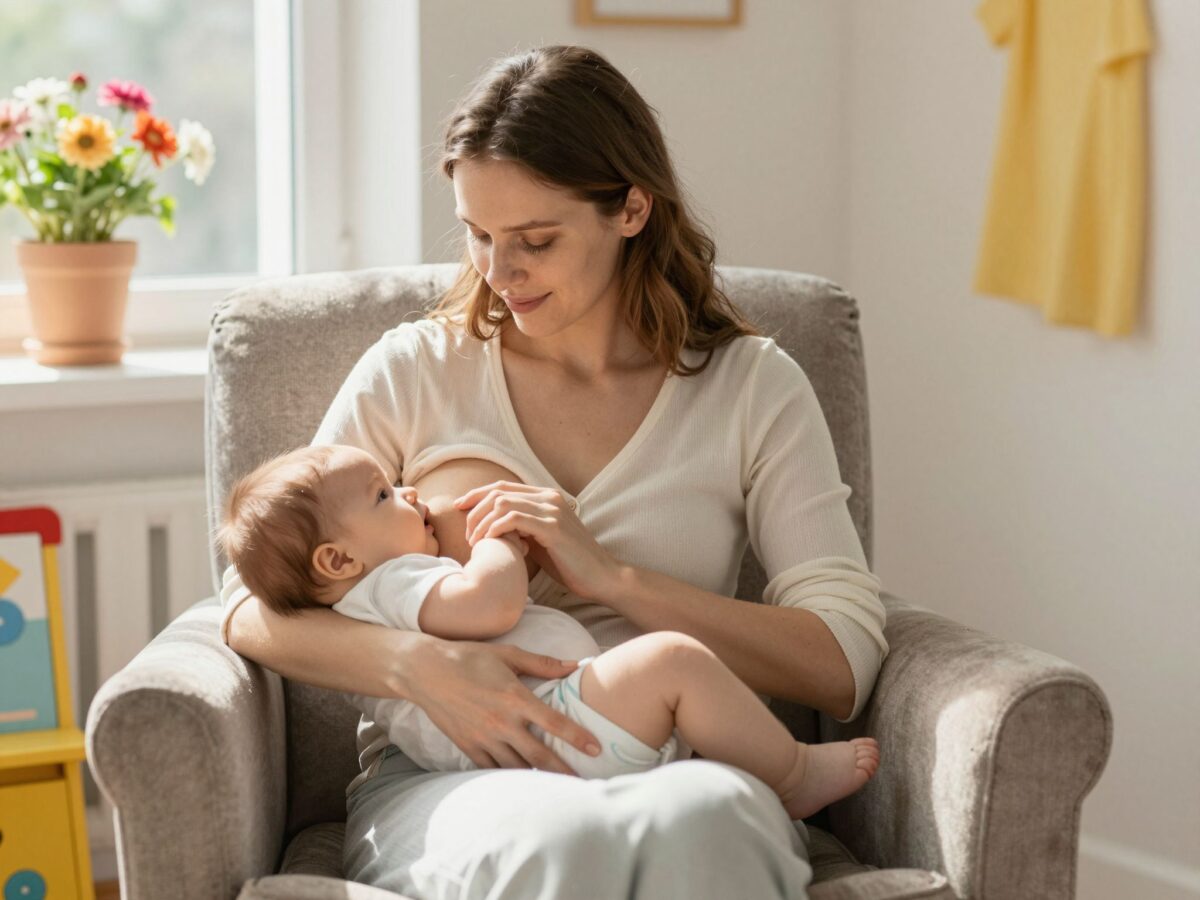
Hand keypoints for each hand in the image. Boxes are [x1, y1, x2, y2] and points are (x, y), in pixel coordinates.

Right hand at [407, 639, 600, 773]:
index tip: (597, 749)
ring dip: (538, 778)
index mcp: (515, 698)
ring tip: (558, 788)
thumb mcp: (507, 654)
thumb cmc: (469, 658)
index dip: (578, 738)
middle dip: (564, 771)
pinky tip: (523, 782)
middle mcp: (501, 722)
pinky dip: (509, 777)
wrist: (425, 671)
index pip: (554, 723)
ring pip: (517, 768)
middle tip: (585, 782)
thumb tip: (575, 665)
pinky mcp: (468, 747)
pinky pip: (494, 769)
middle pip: (540, 755)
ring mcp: (484, 738)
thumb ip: (543, 663)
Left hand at [454, 481, 620, 601]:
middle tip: (466, 534)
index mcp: (545, 497)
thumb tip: (494, 527)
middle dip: (475, 510)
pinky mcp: (553, 527)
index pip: (502, 486)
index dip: (476, 494)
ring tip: (476, 543)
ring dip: (483, 522)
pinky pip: (514, 519)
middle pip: (498, 492)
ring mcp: (552, 511)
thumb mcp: (540, 540)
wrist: (601, 576)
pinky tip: (490, 542)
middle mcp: (548, 497)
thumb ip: (521, 528)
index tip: (459, 507)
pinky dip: (496, 528)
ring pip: (503, 504)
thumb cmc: (569, 562)